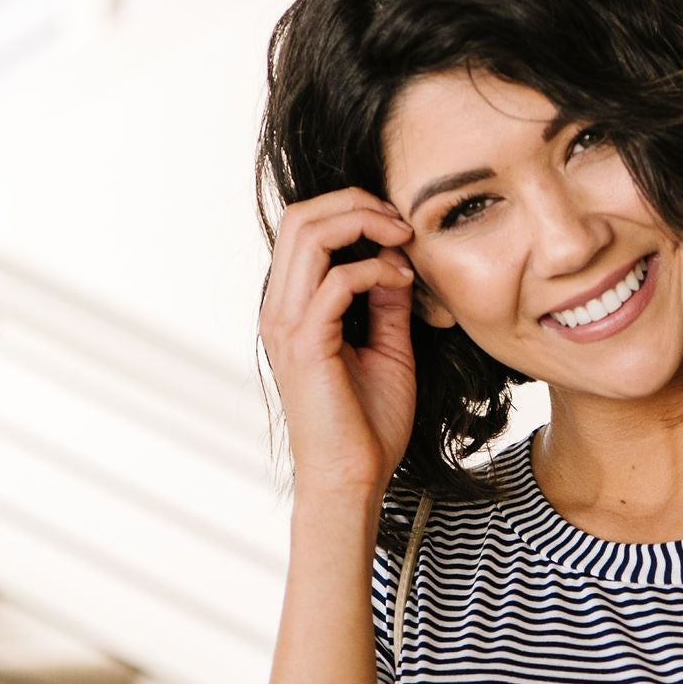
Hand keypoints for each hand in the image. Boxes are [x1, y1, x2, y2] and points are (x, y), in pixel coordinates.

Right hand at [257, 185, 420, 512]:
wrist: (352, 479)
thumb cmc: (366, 425)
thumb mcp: (387, 349)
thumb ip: (386, 302)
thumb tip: (398, 261)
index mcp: (291, 306)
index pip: (304, 227)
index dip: (351, 210)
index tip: (399, 228)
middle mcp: (279, 308)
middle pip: (300, 216)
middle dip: (356, 203)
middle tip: (402, 222)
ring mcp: (286, 324)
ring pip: (310, 233)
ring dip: (363, 225)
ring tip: (403, 241)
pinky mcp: (306, 343)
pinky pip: (335, 280)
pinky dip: (374, 270)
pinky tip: (402, 283)